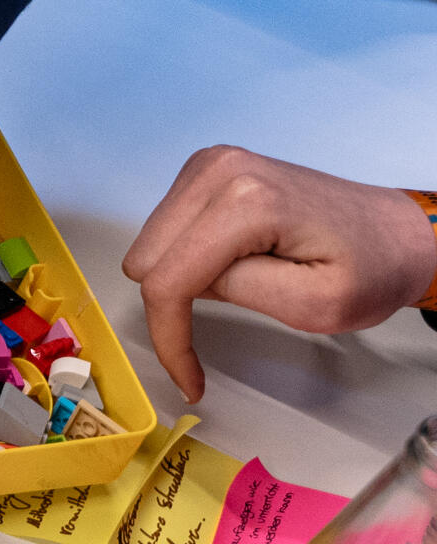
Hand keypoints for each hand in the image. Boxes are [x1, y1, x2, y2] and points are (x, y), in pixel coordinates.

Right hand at [119, 145, 435, 401]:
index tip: (189, 379)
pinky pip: (165, 228)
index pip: (167, 279)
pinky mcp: (207, 170)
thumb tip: (189, 283)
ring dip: (181, 277)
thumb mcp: (315, 305)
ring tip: (242, 281)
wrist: (396, 233)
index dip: (168, 337)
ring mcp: (210, 164)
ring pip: (149, 245)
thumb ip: (240, 292)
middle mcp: (219, 169)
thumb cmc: (371, 269)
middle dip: (176, 301)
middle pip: (146, 259)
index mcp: (246, 201)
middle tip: (232, 313)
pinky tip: (231, 260)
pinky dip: (186, 256)